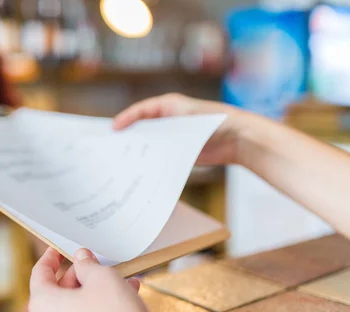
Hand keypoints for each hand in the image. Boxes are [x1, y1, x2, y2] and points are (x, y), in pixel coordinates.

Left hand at [29, 248, 176, 311]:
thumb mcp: (102, 278)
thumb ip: (87, 264)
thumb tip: (80, 259)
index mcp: (43, 306)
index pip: (39, 274)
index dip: (50, 257)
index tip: (59, 249)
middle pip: (57, 292)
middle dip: (79, 275)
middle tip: (98, 264)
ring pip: (75, 309)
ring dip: (94, 292)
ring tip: (121, 280)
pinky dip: (99, 311)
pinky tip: (126, 300)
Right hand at [113, 93, 249, 165]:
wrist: (238, 138)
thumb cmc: (215, 121)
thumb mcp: (186, 119)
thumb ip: (163, 124)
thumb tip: (140, 135)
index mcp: (168, 105)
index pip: (140, 111)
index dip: (125, 119)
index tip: (114, 129)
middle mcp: (167, 118)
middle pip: (141, 127)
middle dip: (127, 136)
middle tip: (111, 146)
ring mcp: (172, 134)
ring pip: (148, 142)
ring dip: (137, 150)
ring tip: (121, 159)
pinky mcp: (177, 150)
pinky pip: (159, 154)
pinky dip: (150, 160)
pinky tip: (141, 168)